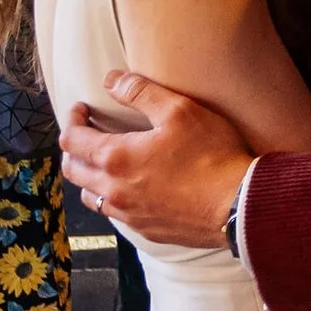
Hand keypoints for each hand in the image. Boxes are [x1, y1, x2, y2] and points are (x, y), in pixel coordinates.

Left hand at [60, 70, 253, 249]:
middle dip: (73, 149)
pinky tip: (131, 189)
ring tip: (103, 164)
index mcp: (116, 157)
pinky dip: (113, 198)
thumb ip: (140, 92)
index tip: (80, 110)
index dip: (71, 120)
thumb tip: (111, 80)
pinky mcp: (147, 230)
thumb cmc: (212, 155)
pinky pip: (116, 215)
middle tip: (86, 135)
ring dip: (89, 177)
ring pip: (90, 196)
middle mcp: (114, 189)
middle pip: (73, 170)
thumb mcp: (179, 111)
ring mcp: (129, 214)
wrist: (238, 205)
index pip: (72, 139)